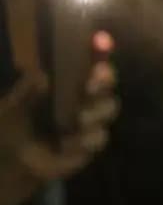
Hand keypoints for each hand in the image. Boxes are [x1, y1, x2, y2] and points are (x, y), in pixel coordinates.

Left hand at [0, 53, 117, 204]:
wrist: (10, 163)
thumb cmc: (11, 128)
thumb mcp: (13, 107)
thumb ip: (28, 92)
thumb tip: (43, 77)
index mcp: (65, 82)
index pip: (88, 61)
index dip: (98, 50)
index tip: (100, 41)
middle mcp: (83, 98)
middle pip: (107, 83)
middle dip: (104, 80)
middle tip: (90, 84)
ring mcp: (90, 120)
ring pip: (109, 109)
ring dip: (95, 112)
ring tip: (77, 120)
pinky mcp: (91, 143)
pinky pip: (100, 137)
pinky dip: (85, 139)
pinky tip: (67, 144)